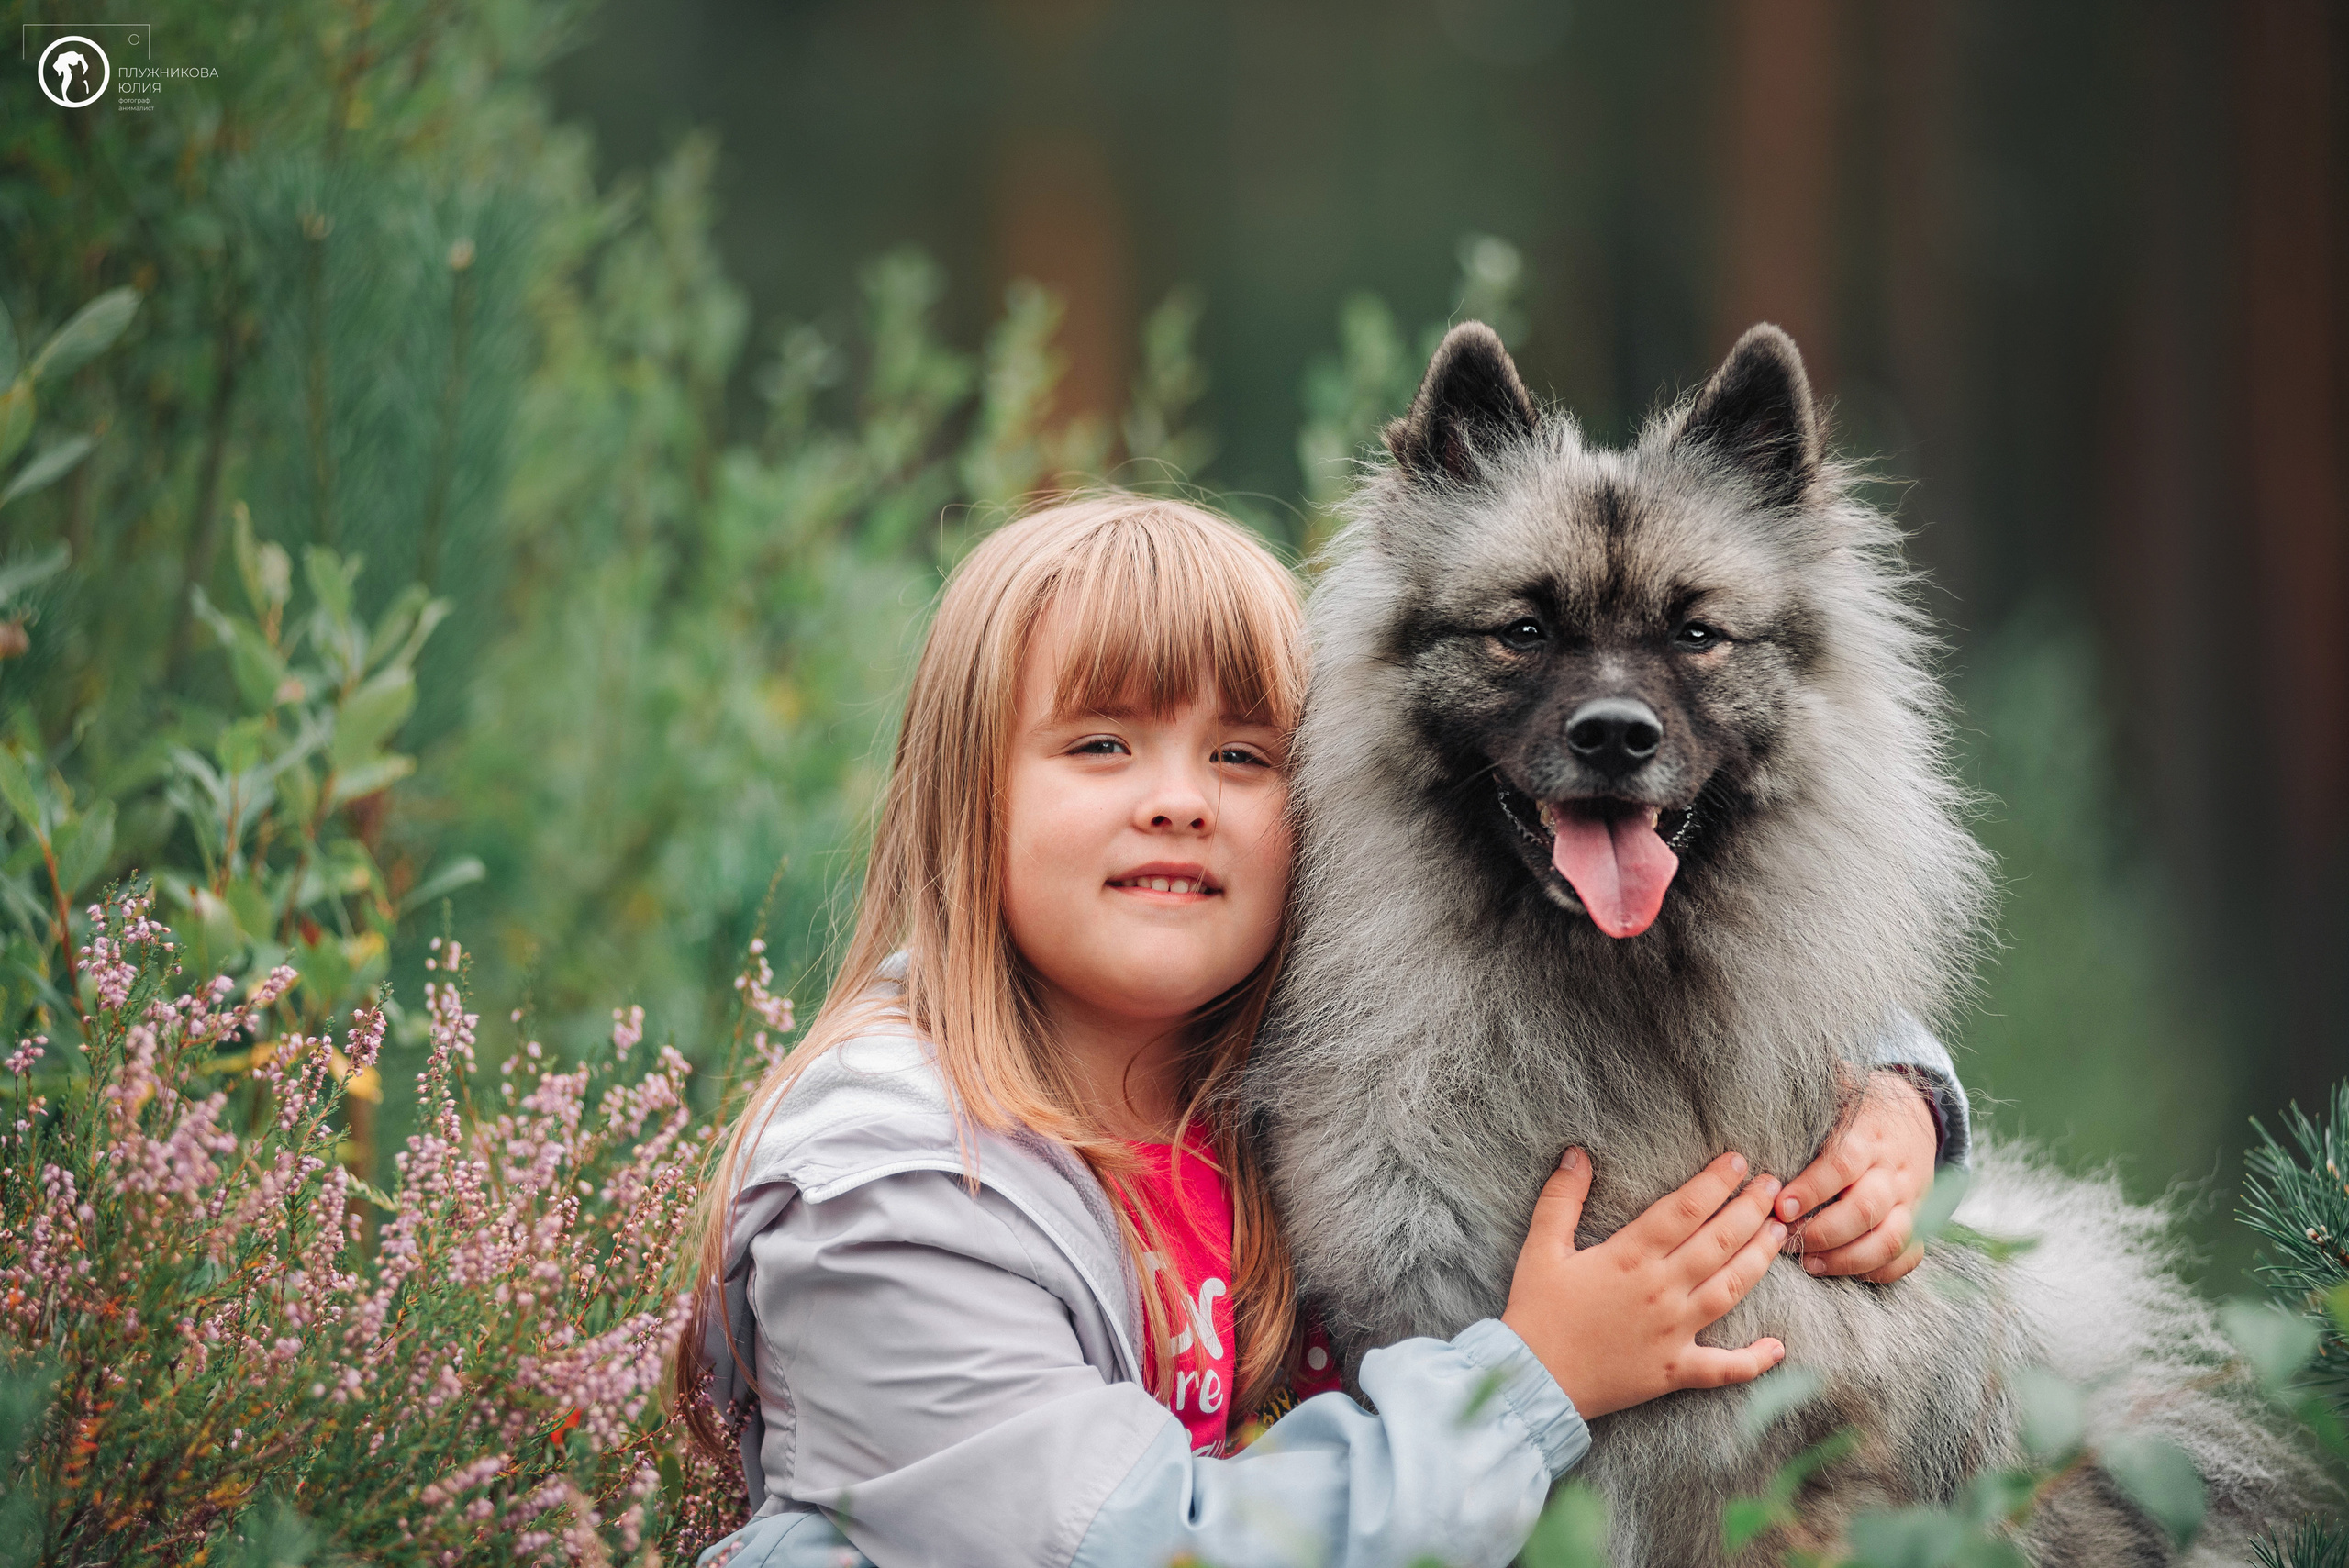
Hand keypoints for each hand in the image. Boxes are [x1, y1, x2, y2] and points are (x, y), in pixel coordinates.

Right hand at [1501, 1148, 1787, 1419]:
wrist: (1535, 1379)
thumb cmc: (1537, 1312)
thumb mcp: (1541, 1248)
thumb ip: (1561, 1199)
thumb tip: (1578, 1154)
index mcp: (1629, 1256)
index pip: (1684, 1209)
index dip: (1715, 1182)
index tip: (1738, 1162)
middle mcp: (1660, 1289)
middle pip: (1717, 1242)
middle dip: (1750, 1210)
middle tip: (1773, 1186)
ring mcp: (1674, 1331)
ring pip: (1730, 1289)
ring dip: (1760, 1259)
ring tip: (1781, 1233)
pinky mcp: (1676, 1369)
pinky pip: (1724, 1367)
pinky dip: (1754, 1361)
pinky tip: (1778, 1347)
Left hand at [1773, 1068, 1937, 1281]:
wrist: (1921, 1113)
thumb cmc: (1861, 1105)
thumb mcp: (1841, 1088)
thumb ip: (1808, 1092)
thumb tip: (1763, 1082)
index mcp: (1869, 1136)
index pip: (1842, 1165)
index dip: (1811, 1189)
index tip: (1779, 1206)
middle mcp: (1894, 1170)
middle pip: (1865, 1209)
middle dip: (1824, 1231)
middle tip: (1787, 1242)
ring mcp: (1911, 1199)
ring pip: (1889, 1239)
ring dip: (1849, 1259)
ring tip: (1811, 1264)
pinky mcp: (1921, 1221)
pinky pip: (1909, 1255)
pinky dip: (1882, 1270)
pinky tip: (1848, 1273)